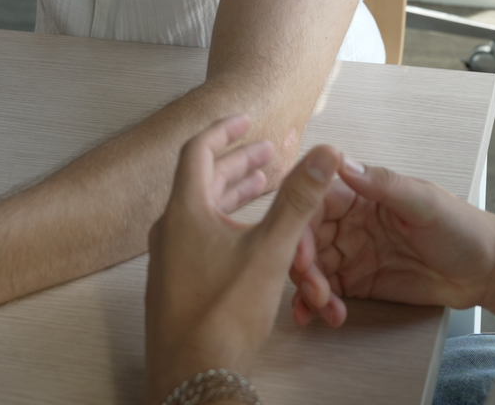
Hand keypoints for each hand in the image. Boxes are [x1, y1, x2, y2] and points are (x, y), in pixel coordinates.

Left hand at [145, 115, 337, 403]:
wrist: (194, 375)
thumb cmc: (225, 313)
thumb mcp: (271, 250)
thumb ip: (298, 198)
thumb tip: (326, 152)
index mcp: (184, 211)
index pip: (199, 150)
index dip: (225, 129)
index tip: (247, 119)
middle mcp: (169, 230)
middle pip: (202, 180)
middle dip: (239, 164)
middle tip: (270, 156)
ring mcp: (168, 259)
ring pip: (202, 210)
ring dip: (234, 194)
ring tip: (266, 187)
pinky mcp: (175, 284)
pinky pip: (199, 237)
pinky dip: (226, 222)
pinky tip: (249, 236)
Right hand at [288, 156, 494, 327]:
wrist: (486, 270)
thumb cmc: (462, 226)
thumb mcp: (424, 202)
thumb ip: (383, 185)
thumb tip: (340, 161)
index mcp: (361, 194)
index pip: (315, 202)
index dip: (301, 226)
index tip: (302, 251)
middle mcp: (350, 222)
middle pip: (307, 239)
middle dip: (303, 265)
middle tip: (313, 289)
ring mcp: (352, 253)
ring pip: (313, 268)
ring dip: (309, 289)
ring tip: (323, 308)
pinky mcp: (358, 282)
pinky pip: (328, 292)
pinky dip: (318, 305)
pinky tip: (324, 316)